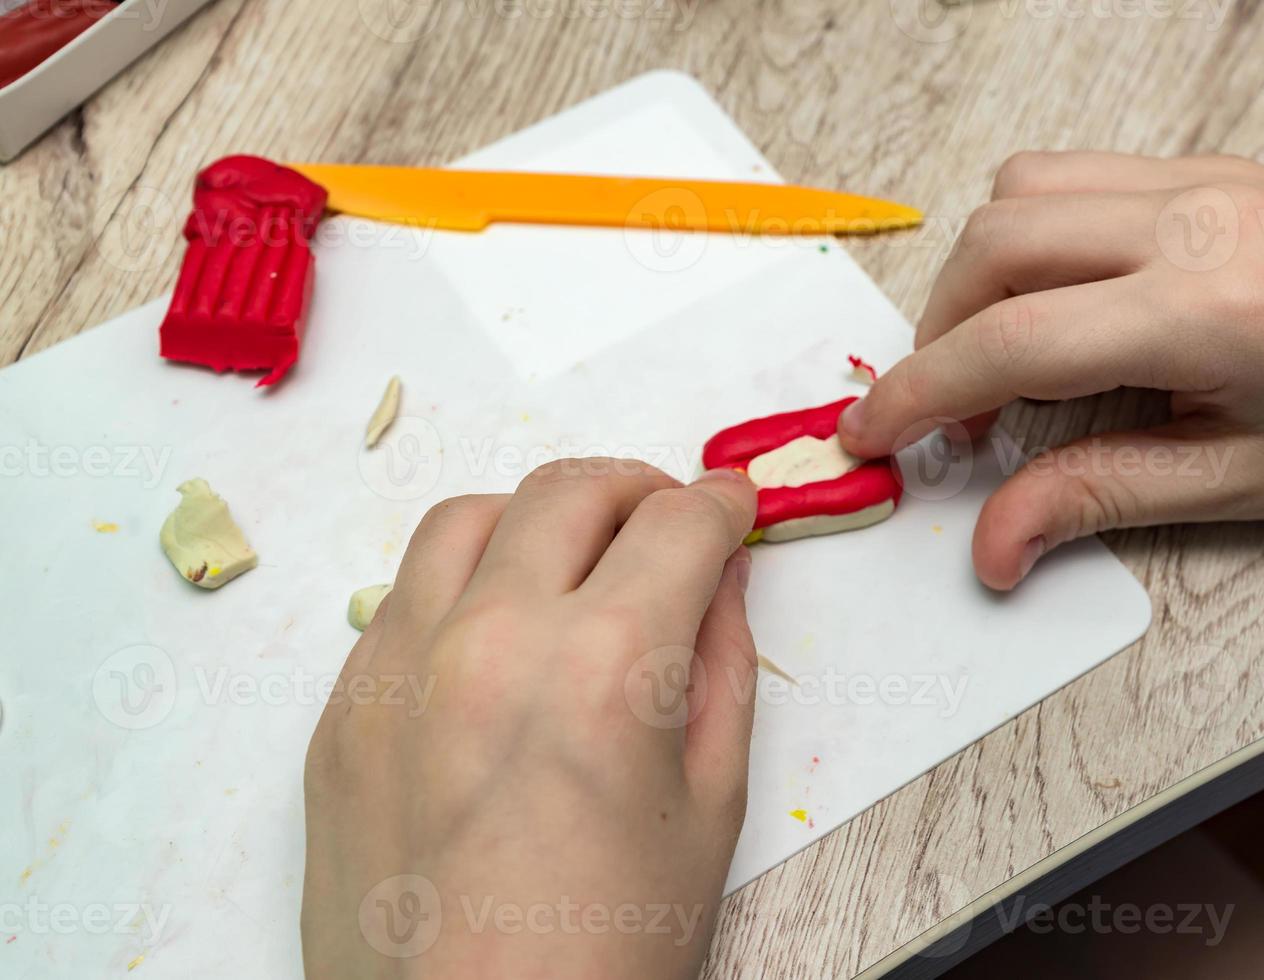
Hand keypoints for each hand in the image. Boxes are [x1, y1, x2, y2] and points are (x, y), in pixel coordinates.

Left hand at [301, 461, 757, 979]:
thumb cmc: (603, 950)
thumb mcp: (708, 806)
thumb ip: (723, 665)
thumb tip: (720, 575)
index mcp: (603, 665)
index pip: (677, 524)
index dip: (722, 504)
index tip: (731, 507)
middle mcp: (490, 639)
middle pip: (571, 492)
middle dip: (639, 489)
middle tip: (667, 521)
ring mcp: (397, 669)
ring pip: (469, 519)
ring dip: (540, 518)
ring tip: (575, 560)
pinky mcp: (343, 710)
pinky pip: (402, 597)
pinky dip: (464, 583)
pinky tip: (498, 636)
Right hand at [839, 151, 1263, 588]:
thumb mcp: (1241, 484)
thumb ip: (1097, 499)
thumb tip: (991, 547)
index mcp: (1211, 310)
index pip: (1009, 340)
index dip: (918, 394)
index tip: (872, 437)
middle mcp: (1198, 220)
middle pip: (994, 245)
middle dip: (939, 335)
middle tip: (954, 419)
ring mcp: (1204, 180)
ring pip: (1020, 190)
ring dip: (977, 276)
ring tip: (1003, 357)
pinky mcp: (1210, 168)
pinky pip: (1074, 174)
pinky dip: (1031, 236)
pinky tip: (1061, 303)